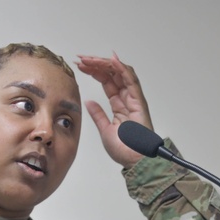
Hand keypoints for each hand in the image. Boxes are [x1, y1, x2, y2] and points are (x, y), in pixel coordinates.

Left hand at [76, 53, 152, 167]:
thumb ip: (98, 114)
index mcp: (120, 105)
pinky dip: (122, 69)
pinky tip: (111, 61)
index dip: (94, 72)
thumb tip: (89, 102)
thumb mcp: (104, 129)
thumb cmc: (124, 150)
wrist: (134, 160)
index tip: (80, 66)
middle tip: (82, 59)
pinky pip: (131, 80)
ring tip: (90, 60)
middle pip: (113, 75)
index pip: (107, 82)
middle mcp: (128, 100)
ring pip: (121, 73)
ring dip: (105, 64)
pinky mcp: (139, 102)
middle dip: (97, 64)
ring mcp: (134, 99)